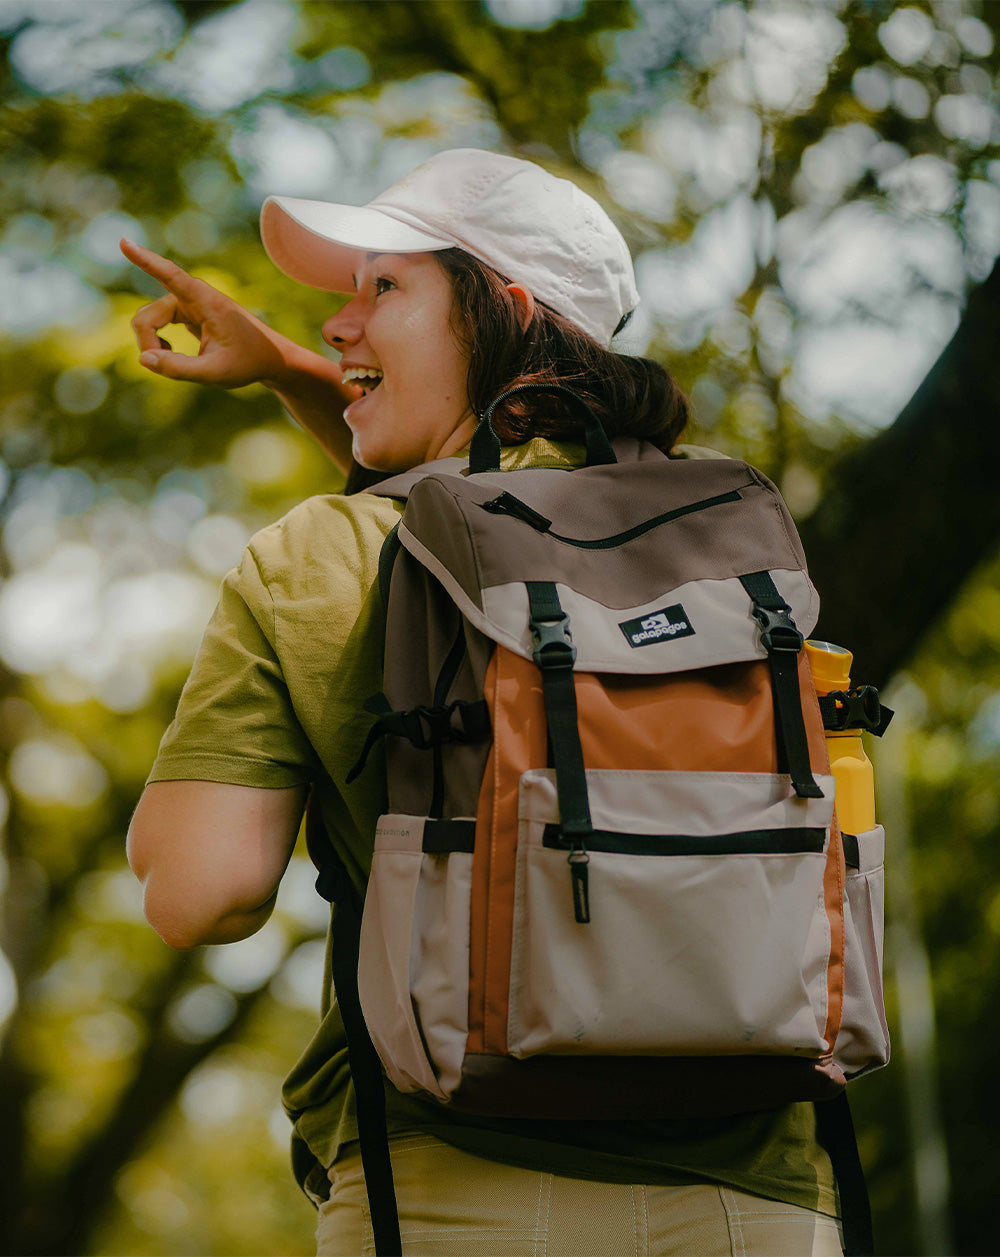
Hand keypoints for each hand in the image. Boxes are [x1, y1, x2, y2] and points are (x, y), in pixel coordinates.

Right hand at [121, 238, 293, 388]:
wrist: (267, 357)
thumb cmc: (247, 362)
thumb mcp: (216, 373)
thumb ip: (180, 369)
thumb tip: (144, 359)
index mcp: (205, 301)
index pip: (170, 276)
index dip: (145, 261)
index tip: (124, 242)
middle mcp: (191, 296)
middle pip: (146, 317)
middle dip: (146, 344)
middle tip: (161, 367)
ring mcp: (185, 303)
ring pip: (146, 321)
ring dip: (151, 345)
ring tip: (174, 363)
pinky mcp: (183, 312)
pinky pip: (154, 324)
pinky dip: (156, 344)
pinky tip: (171, 355)